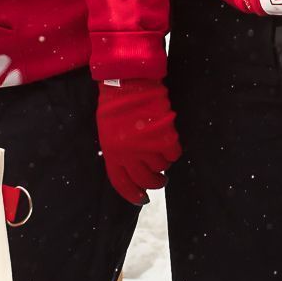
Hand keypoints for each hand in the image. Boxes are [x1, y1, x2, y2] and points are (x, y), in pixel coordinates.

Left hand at [95, 80, 178, 204]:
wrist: (129, 81)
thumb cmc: (115, 102)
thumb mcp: (108, 131)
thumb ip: (117, 150)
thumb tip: (130, 166)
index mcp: (112, 153)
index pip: (122, 183)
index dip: (133, 195)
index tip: (142, 200)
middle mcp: (128, 154)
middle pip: (145, 180)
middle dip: (155, 183)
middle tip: (161, 180)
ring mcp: (147, 147)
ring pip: (161, 168)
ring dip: (164, 165)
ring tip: (164, 155)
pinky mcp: (163, 138)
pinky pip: (173, 155)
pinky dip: (174, 152)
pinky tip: (171, 143)